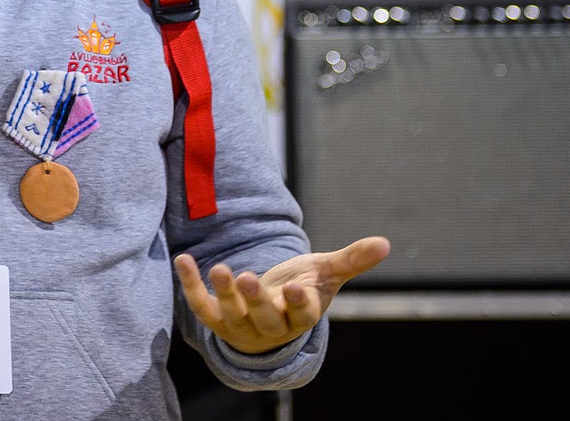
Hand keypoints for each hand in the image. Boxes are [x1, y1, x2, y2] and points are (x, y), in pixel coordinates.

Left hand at [174, 236, 390, 355]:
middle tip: (248, 277)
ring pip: (233, 315)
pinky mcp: (218, 321)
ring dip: (224, 292)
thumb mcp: (324, 273)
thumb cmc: (299, 289)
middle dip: (256, 300)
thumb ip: (351, 259)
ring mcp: (242, 326)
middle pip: (265, 319)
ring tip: (220, 268)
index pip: (303, 314)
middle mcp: (272, 326)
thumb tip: (385, 243)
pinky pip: (202, 307)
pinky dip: (192, 286)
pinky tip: (184, 260)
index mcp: (300, 314)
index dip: (298, 302)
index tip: (295, 287)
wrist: (268, 313)